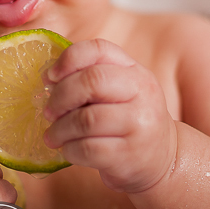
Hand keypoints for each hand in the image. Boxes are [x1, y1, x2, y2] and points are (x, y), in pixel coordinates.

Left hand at [43, 39, 175, 193]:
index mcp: (134, 70)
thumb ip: (90, 78)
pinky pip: (88, 149)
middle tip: (48, 112)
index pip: (99, 49)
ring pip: (86, 119)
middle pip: (91, 81)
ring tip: (52, 136)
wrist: (163, 159)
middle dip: (60, 97)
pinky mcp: (129, 154)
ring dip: (60, 129)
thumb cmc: (128, 120)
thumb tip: (47, 79)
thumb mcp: (120, 92)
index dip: (69, 59)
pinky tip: (67, 150)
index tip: (49, 77)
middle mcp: (141, 92)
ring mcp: (138, 124)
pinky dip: (69, 150)